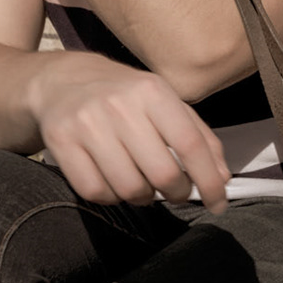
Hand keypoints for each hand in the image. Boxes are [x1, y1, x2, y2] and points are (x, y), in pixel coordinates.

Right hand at [25, 54, 232, 213]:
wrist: (64, 80)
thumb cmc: (125, 95)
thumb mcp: (166, 102)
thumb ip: (198, 136)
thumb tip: (221, 179)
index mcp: (153, 91)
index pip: (190, 144)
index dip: (208, 180)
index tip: (218, 203)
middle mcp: (120, 106)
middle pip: (161, 173)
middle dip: (177, 192)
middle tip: (176, 191)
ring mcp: (87, 125)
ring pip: (128, 188)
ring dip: (143, 197)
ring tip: (143, 184)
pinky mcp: (61, 143)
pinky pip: (95, 192)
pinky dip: (111, 197)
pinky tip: (114, 182)